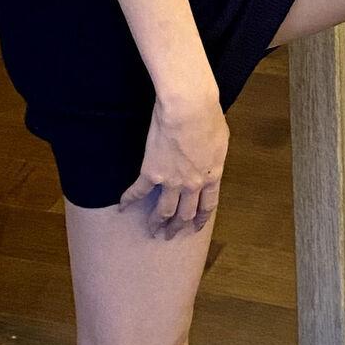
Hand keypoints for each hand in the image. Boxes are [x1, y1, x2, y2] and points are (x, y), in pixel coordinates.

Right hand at [120, 86, 228, 237]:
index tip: (195, 227)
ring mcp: (171, 181)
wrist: (189, 109)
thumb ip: (215, 156)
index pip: (207, 206)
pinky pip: (139, 191)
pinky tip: (122, 208)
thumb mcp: (221, 140)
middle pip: (185, 214)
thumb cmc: (209, 117)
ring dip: (157, 223)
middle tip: (170, 235)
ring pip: (164, 211)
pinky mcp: (151, 172)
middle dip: (177, 227)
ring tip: (151, 231)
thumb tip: (211, 157)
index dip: (200, 219)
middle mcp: (192, 185)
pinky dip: (129, 200)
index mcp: (212, 176)